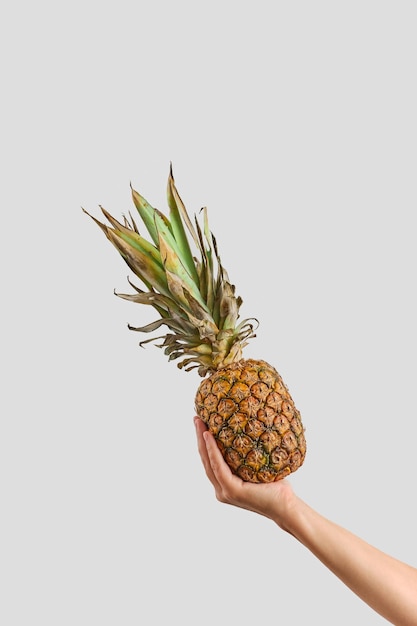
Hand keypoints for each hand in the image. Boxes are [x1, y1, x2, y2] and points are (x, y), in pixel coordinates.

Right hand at [194, 417, 298, 532]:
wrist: (287, 507)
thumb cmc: (277, 488)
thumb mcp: (258, 468)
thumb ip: (249, 456)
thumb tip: (251, 429)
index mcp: (226, 485)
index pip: (211, 461)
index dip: (204, 443)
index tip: (201, 424)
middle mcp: (222, 489)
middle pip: (206, 460)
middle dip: (199, 438)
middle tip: (196, 419)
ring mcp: (225, 491)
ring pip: (209, 462)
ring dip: (202, 441)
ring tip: (200, 423)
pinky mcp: (232, 490)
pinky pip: (219, 466)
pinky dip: (212, 450)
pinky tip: (209, 436)